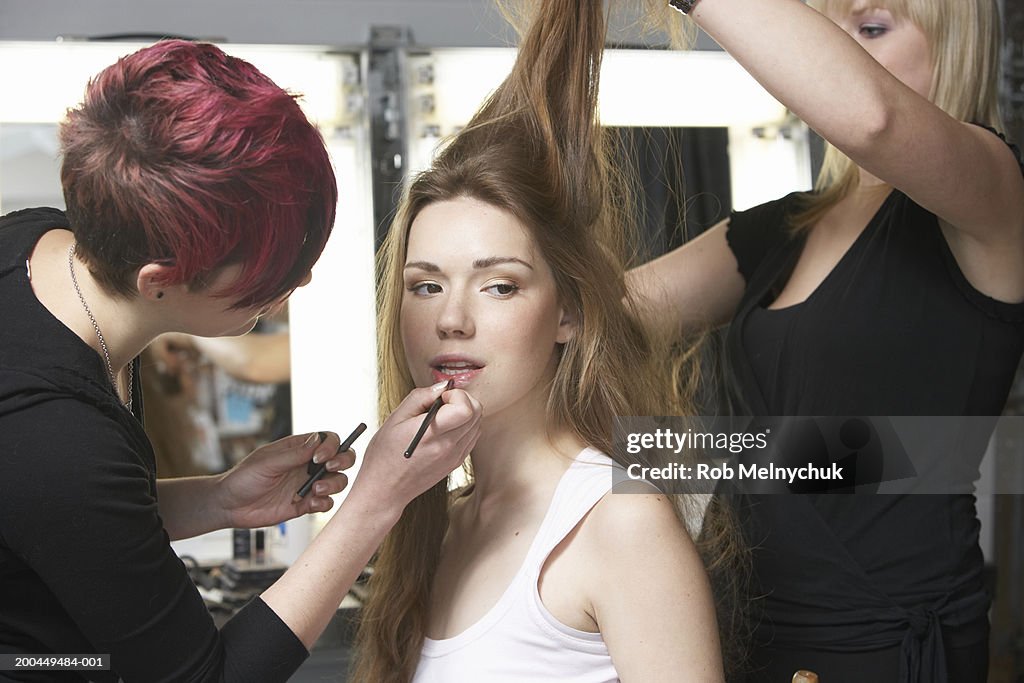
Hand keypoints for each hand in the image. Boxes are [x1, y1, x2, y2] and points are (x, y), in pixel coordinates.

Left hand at [216, 432, 354, 528]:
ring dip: (333, 485)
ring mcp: (307, 485)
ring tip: (316, 491)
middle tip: (329, 468)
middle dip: (343, 462)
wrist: (229, 506)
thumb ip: (295, 454)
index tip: (319, 457)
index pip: (328, 440)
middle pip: (341, 459)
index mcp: (299, 449)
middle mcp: (307, 465)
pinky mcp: (305, 505)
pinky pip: (325, 503)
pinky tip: (310, 504)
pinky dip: (324, 504)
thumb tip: (318, 441)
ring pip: (338, 481)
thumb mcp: (267, 462)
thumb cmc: (243, 478)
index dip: (331, 447)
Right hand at [348, 383, 481, 513]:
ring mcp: (455, 457)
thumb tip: (442, 386)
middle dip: (462, 400)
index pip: (466, 408)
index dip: (456, 395)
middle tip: (442, 403)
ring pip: (477, 424)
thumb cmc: (384, 456)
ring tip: (442, 416)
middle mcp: (448, 447)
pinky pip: (472, 437)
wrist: (385, 490)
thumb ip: (420, 397)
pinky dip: (464, 426)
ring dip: (465, 413)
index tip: (441, 397)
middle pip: (477, 413)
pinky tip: (445, 428)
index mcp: (432, 435)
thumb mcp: (395, 418)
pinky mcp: (456, 462)